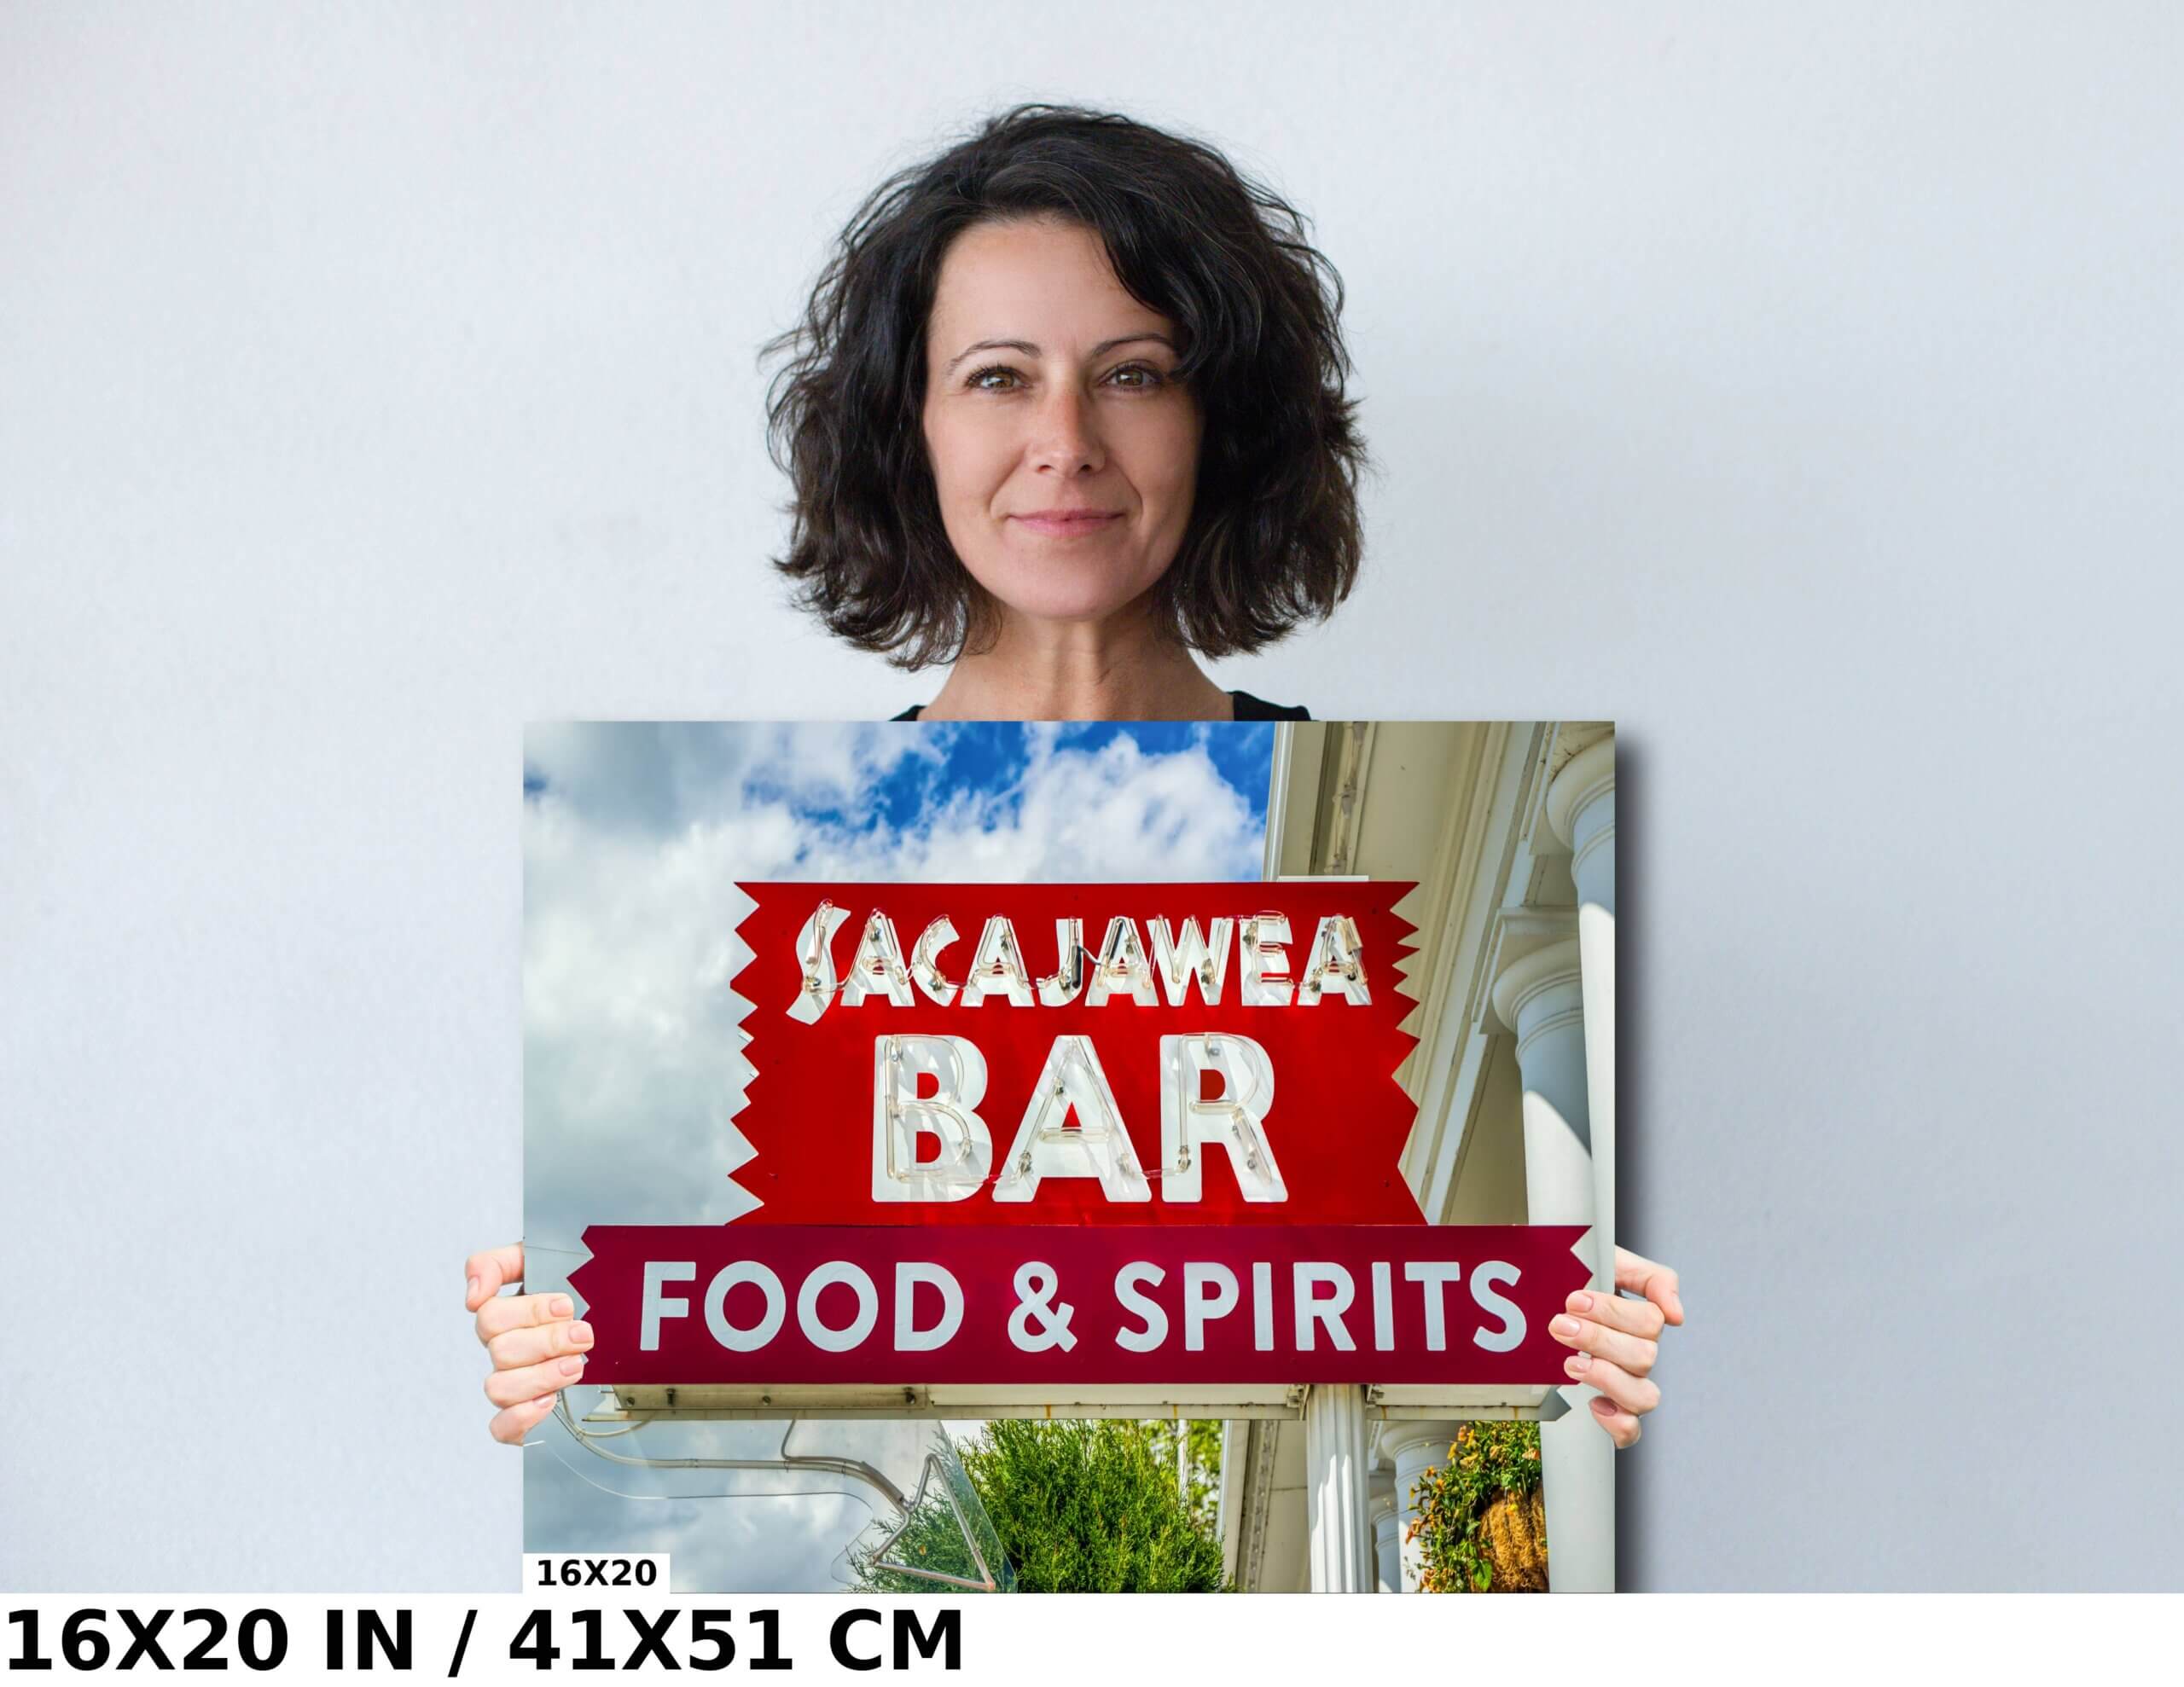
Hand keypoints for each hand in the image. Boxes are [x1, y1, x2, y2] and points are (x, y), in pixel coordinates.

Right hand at [465, 1242, 593, 1444]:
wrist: (628, 1337)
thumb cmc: (584, 1297)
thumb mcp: (550, 1263)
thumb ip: (501, 1263)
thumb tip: (472, 1293)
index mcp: (508, 1316)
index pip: (489, 1314)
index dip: (527, 1311)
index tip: (566, 1305)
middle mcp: (506, 1351)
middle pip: (499, 1350)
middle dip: (547, 1341)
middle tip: (584, 1335)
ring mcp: (512, 1385)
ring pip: (498, 1388)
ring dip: (540, 1376)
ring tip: (577, 1366)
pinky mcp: (522, 1419)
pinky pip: (500, 1428)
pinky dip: (523, 1416)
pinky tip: (551, 1401)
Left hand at [1547, 1246, 1682, 1447]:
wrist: (1541, 1292)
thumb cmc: (1578, 1281)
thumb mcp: (1612, 1262)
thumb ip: (1653, 1278)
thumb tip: (1677, 1316)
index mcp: (1642, 1320)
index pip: (1651, 1322)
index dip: (1612, 1312)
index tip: (1574, 1299)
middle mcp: (1640, 1354)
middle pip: (1644, 1357)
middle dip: (1597, 1339)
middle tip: (1560, 1325)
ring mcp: (1628, 1383)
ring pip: (1644, 1396)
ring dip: (1606, 1378)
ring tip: (1570, 1363)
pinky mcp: (1611, 1408)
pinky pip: (1631, 1431)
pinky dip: (1618, 1423)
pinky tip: (1594, 1404)